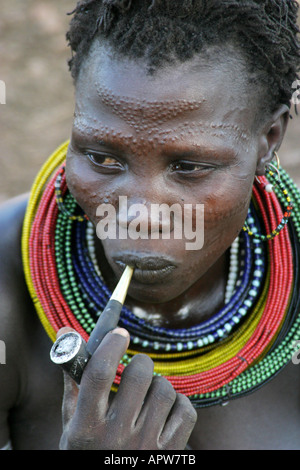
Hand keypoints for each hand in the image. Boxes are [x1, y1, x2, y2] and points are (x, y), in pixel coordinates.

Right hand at [58, 327, 196, 449]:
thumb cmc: (88, 452)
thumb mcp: (72, 424)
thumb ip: (73, 381)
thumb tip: (67, 333)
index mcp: (85, 427)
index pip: (98, 373)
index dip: (110, 346)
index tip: (119, 333)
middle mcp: (115, 438)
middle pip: (138, 375)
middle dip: (140, 363)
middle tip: (136, 368)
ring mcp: (144, 448)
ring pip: (164, 390)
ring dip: (158, 385)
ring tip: (148, 395)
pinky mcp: (169, 455)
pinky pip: (186, 412)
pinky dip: (179, 405)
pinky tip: (166, 411)